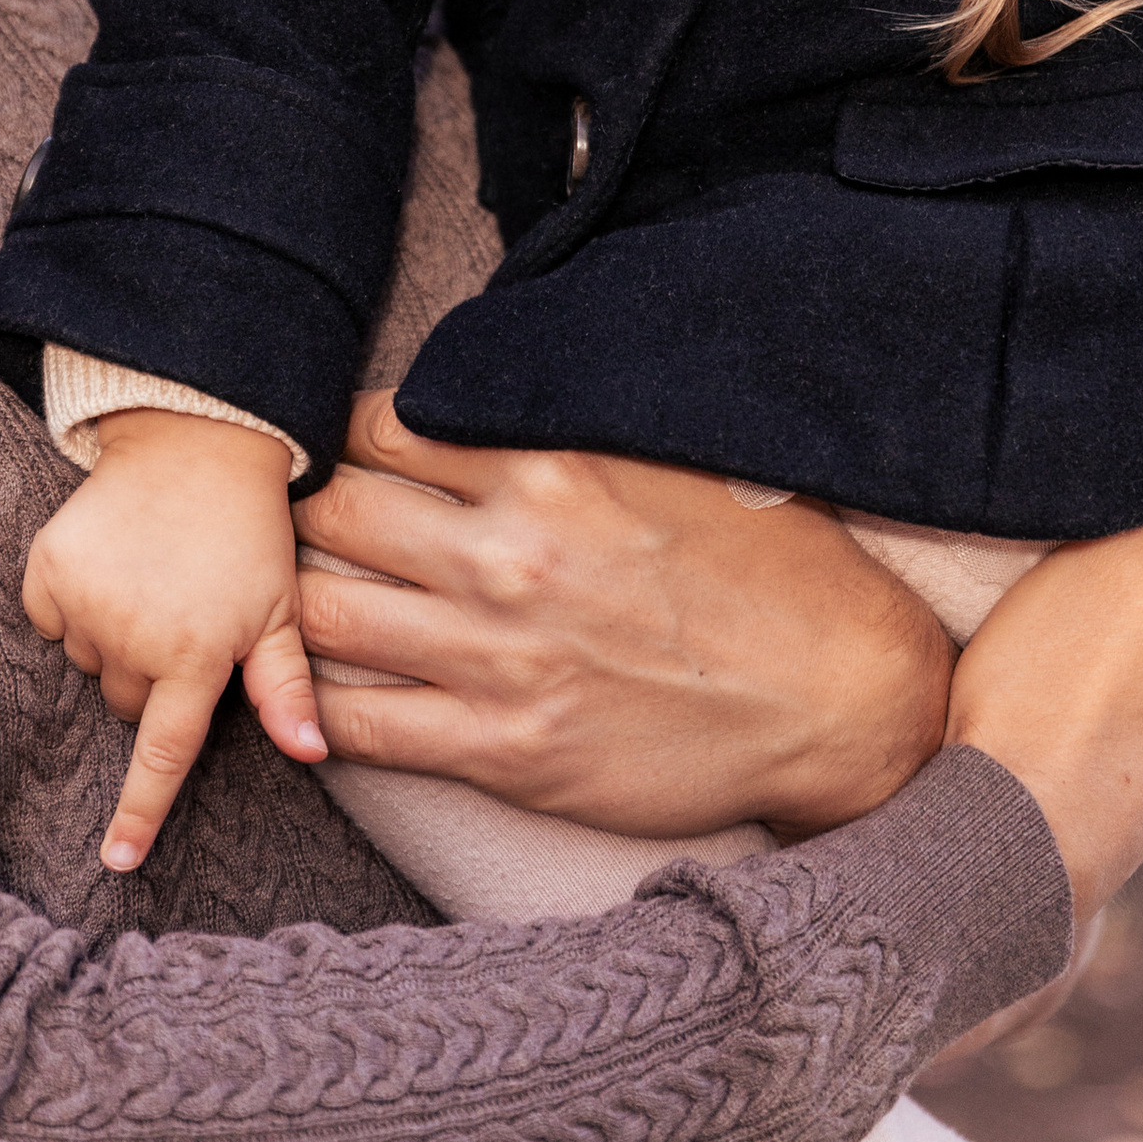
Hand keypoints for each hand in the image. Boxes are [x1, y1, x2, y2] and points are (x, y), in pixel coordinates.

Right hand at [22, 412, 322, 869]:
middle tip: (182, 620)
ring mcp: (85, 601)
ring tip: (151, 581)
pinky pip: (50, 620)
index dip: (138, 813)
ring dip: (113, 640)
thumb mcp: (280, 608)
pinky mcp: (47, 568)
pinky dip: (73, 605)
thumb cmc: (249, 532)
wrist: (195, 440)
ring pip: (89, 664)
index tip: (115, 862)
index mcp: (195, 653)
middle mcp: (133, 635)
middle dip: (151, 679)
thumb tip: (311, 755)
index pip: (162, 754)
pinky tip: (111, 564)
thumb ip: (287, 689)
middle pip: (126, 704)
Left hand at [291, 397, 952, 839]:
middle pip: (334, 514)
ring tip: (313, 602)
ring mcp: (501, 660)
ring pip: (324, 618)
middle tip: (315, 530)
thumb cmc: (768, 569)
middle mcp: (511, 557)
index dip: (356, 439)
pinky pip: (361, 726)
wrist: (838, 701)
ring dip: (304, 607)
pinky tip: (327, 694)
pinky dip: (322, 709)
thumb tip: (489, 388)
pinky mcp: (505, 754)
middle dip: (314, 515)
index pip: (385, 426)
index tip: (356, 458)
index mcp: (550, 467)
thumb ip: (569, 426)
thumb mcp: (672, 458)